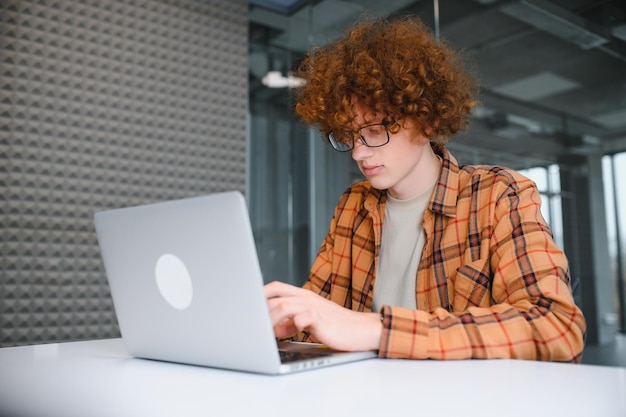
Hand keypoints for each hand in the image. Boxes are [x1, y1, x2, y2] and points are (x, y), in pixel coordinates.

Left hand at [264, 281, 381, 351]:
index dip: (260, 294)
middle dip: (260, 312)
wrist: (360, 329)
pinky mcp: (321, 318)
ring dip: (271, 320)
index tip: (248, 305)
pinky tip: (291, 334)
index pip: (276, 287)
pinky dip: (292, 326)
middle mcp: (307, 298)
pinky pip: (301, 318)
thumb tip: (273, 329)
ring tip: (266, 332)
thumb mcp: (309, 321)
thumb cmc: (335, 326)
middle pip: (275, 297)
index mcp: (303, 295)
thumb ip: (291, 322)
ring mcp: (314, 306)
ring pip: (284, 306)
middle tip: (253, 325)